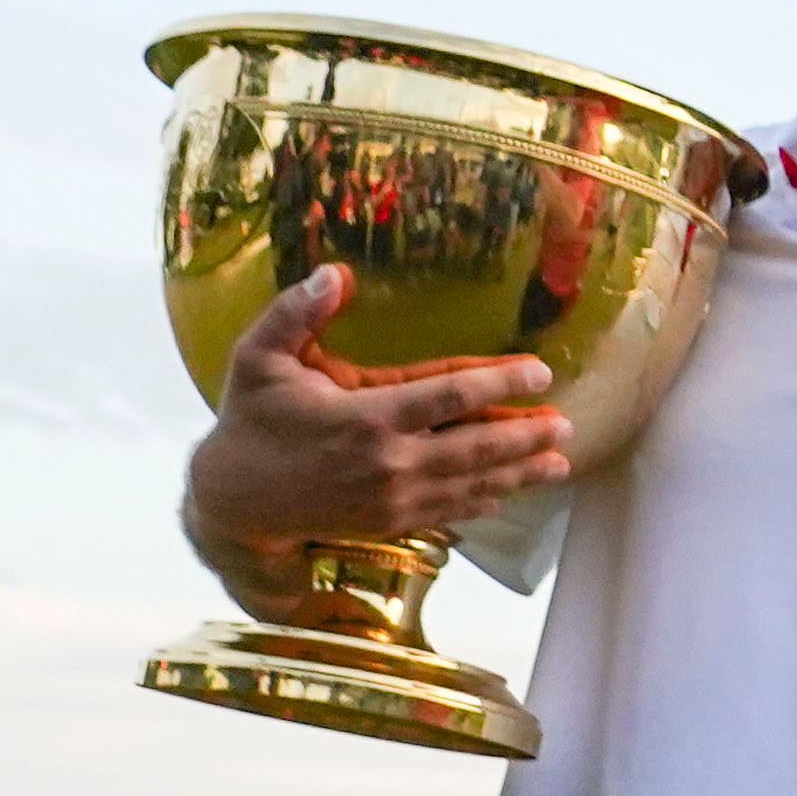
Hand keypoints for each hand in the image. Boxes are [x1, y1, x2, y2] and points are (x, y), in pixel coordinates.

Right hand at [181, 267, 568, 587]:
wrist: (230, 501)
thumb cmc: (250, 421)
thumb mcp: (259, 357)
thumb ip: (296, 312)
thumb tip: (335, 272)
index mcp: (367, 417)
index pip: (451, 396)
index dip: (500, 382)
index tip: (539, 372)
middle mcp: (389, 462)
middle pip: (477, 447)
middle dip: (526, 436)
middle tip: (566, 425)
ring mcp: (393, 499)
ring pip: (472, 485)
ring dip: (519, 474)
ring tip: (560, 463)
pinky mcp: (389, 523)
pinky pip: (450, 511)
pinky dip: (484, 502)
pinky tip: (509, 493)